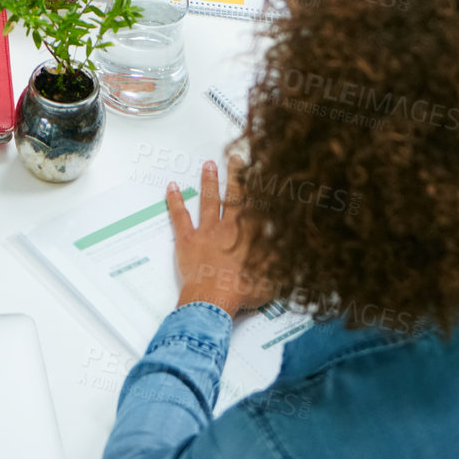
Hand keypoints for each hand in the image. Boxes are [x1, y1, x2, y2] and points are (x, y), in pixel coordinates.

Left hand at [169, 159, 272, 316]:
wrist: (214, 300)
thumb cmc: (241, 292)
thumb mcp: (270, 276)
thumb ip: (277, 258)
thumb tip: (286, 246)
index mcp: (249, 233)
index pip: (255, 204)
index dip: (257, 187)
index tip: (258, 172)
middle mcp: (228, 226)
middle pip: (233, 195)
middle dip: (234, 175)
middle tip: (234, 158)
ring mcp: (206, 231)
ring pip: (208, 200)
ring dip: (208, 181)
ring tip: (208, 165)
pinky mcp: (187, 240)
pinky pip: (180, 216)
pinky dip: (175, 201)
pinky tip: (172, 187)